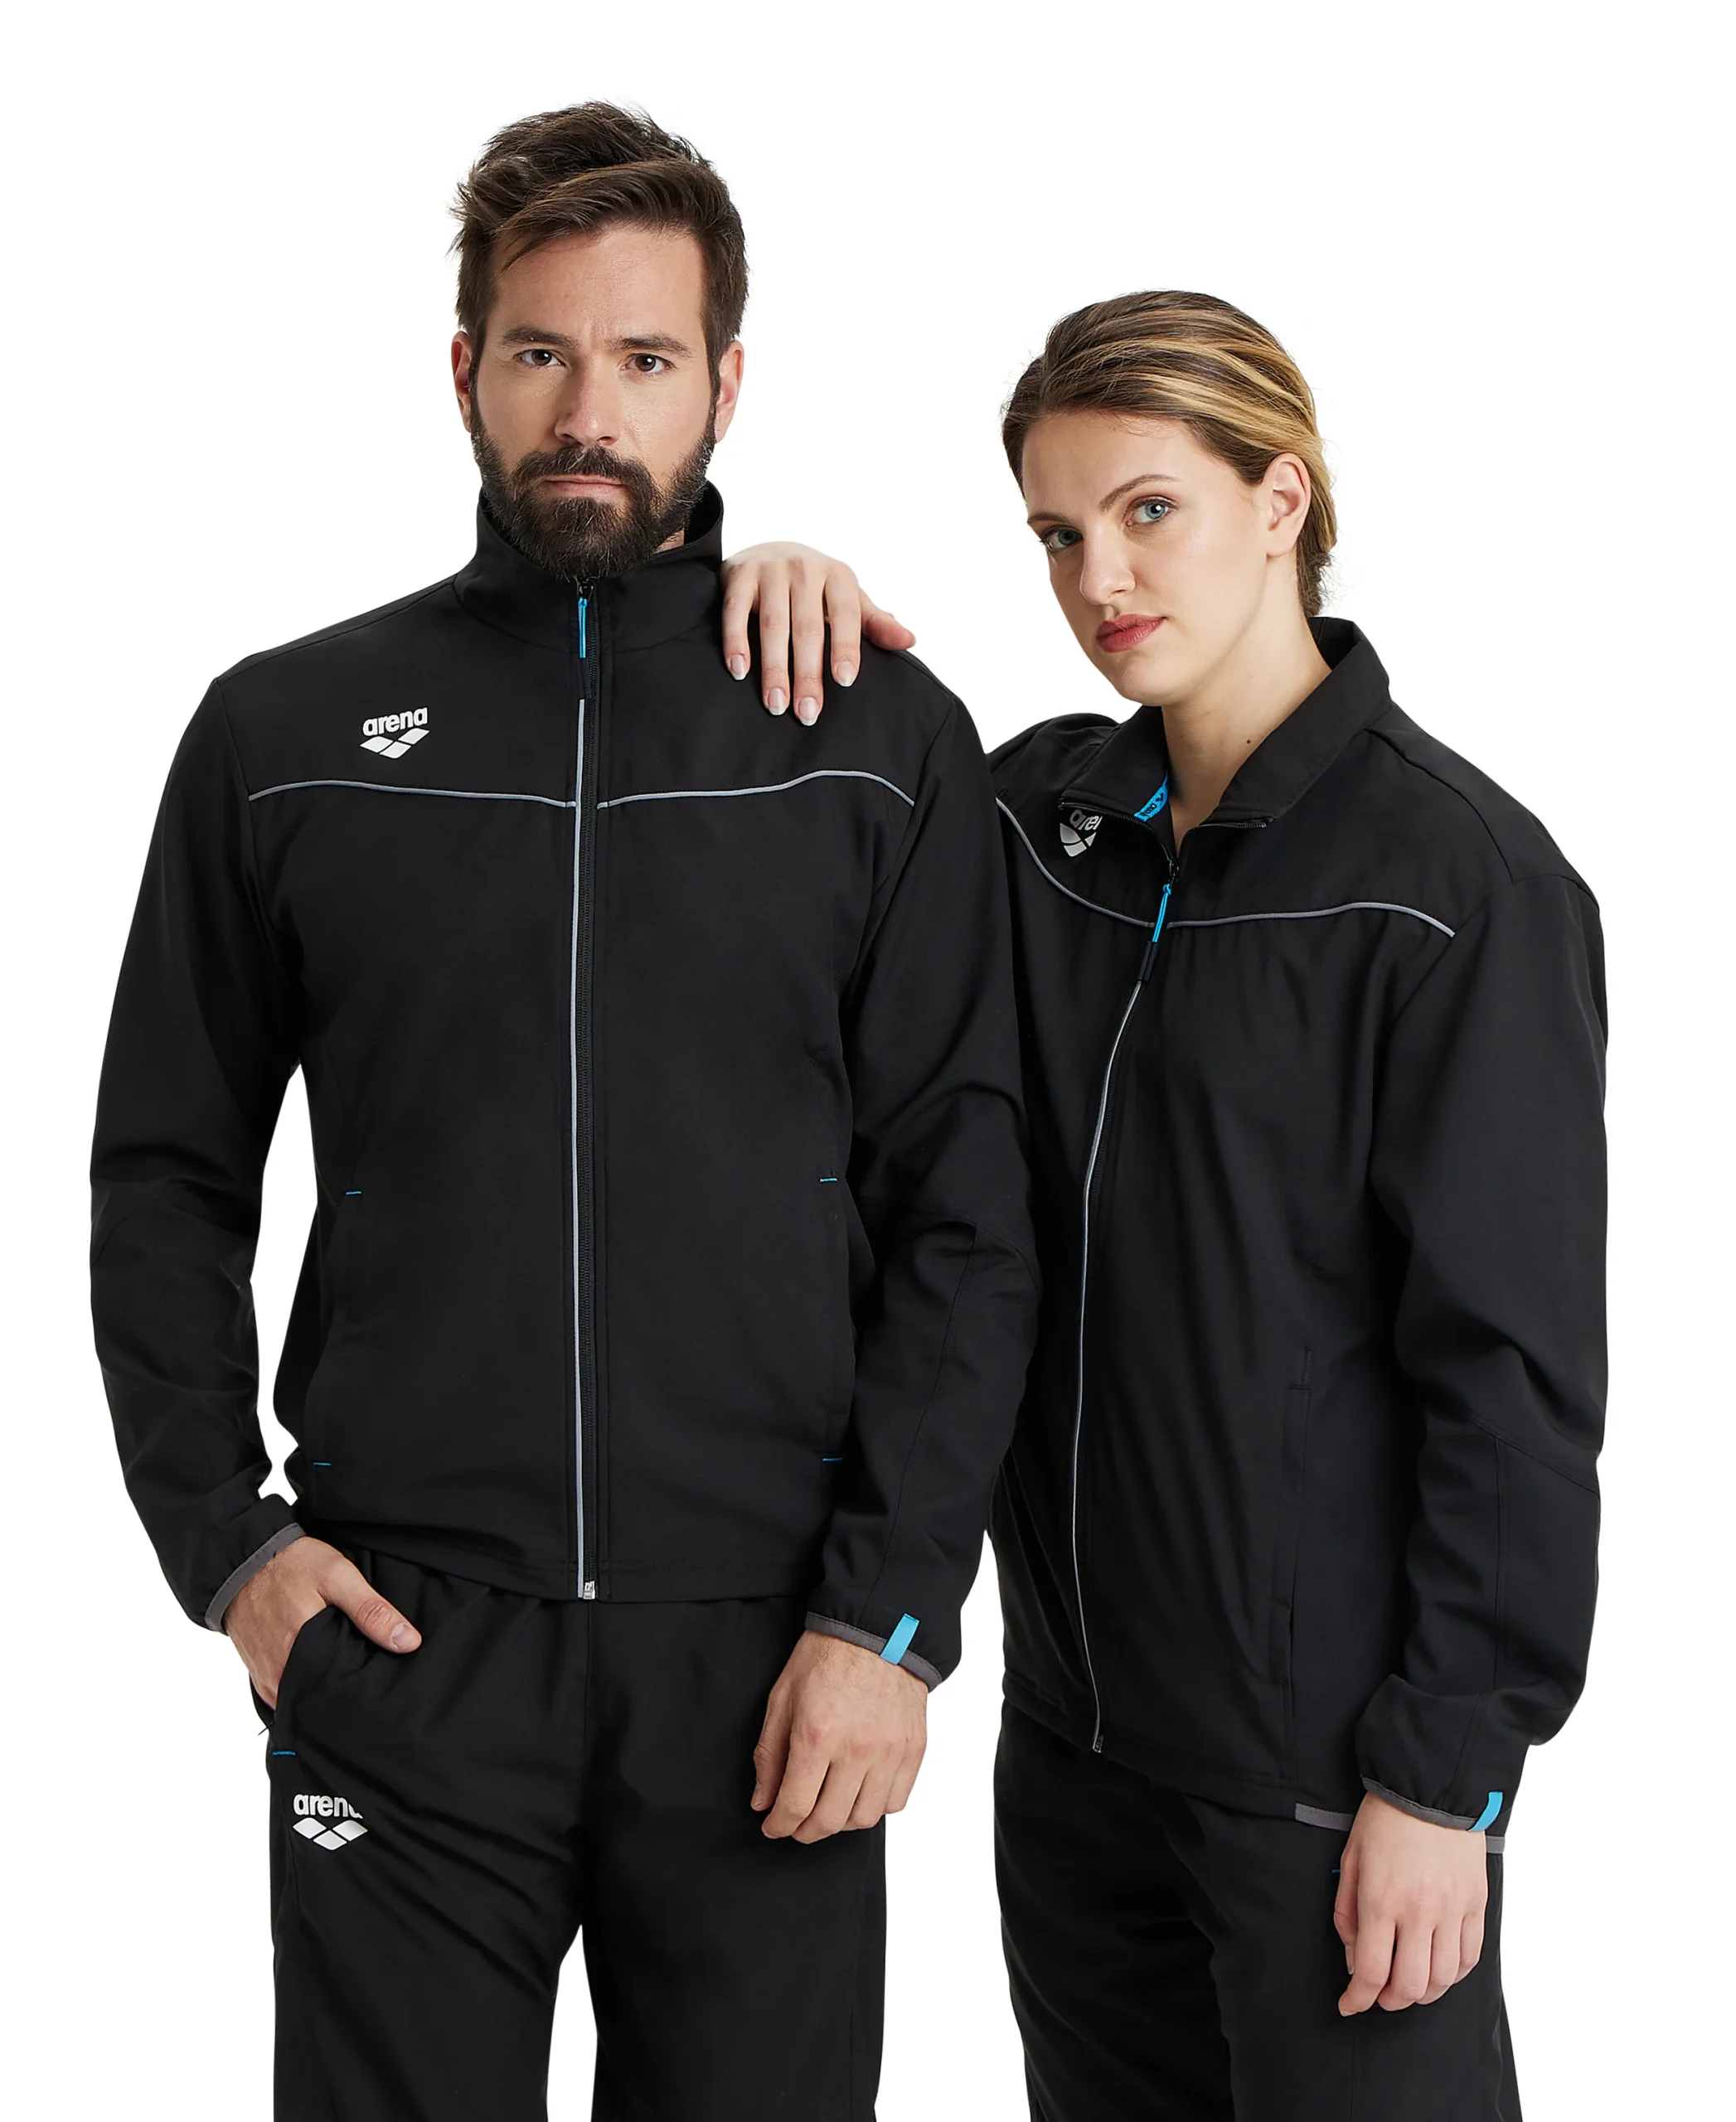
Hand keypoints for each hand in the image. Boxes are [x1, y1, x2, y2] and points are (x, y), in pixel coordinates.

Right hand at [225, 1534, 420, 1706]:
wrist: (244, 1559)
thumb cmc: (291, 1564)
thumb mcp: (338, 1576)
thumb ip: (372, 1610)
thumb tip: (408, 1642)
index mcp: (301, 1652)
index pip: (339, 1693)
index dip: (362, 1692)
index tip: (381, 1688)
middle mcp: (279, 1672)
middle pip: (321, 1700)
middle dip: (344, 1695)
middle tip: (368, 1685)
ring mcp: (265, 1676)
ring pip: (302, 1700)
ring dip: (322, 1693)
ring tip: (347, 1679)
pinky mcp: (257, 1673)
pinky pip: (284, 1694)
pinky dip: (303, 1688)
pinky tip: (321, 1674)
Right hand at [719, 543, 915, 722]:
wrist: (769, 551)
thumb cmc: (816, 588)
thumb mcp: (849, 601)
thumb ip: (875, 624)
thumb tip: (909, 641)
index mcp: (838, 576)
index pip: (846, 614)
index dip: (846, 647)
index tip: (845, 681)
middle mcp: (805, 567)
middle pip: (808, 627)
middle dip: (807, 673)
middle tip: (807, 713)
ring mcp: (771, 569)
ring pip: (773, 624)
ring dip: (774, 667)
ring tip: (775, 704)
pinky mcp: (739, 573)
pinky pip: (736, 610)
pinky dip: (736, 641)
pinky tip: (739, 670)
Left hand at [751, 1628, 927, 1841]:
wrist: (877, 1629)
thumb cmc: (826, 1657)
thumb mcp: (783, 1697)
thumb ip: (769, 1754)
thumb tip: (763, 1801)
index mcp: (817, 1734)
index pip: (795, 1805)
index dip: (778, 1825)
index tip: (772, 1825)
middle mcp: (857, 1748)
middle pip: (829, 1820)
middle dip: (805, 1831)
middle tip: (795, 1824)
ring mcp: (890, 1751)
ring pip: (864, 1818)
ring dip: (840, 1822)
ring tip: (828, 1807)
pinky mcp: (913, 1749)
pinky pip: (895, 1801)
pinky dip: (874, 1807)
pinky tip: (859, 1792)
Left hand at [1335, 1790, 1488, 2013]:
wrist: (1428, 1788)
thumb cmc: (1383, 1821)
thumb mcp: (1350, 1860)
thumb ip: (1348, 1913)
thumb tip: (1355, 1958)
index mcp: (1382, 1900)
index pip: (1372, 1971)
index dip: (1358, 1998)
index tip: (1349, 2004)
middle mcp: (1420, 1911)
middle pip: (1411, 1985)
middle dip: (1391, 2000)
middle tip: (1380, 1995)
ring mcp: (1453, 1909)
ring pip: (1444, 1978)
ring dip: (1424, 1993)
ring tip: (1410, 1986)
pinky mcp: (1476, 1904)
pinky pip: (1470, 1956)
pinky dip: (1454, 1974)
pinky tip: (1439, 1969)